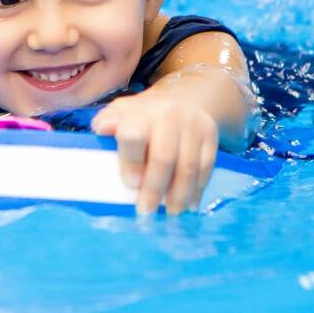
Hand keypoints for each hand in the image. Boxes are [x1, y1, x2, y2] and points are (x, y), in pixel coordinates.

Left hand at [91, 94, 218, 215]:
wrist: (185, 101)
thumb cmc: (144, 116)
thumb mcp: (121, 113)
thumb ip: (107, 122)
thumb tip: (102, 130)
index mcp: (142, 111)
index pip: (134, 135)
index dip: (131, 162)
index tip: (130, 184)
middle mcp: (170, 115)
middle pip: (164, 156)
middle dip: (154, 188)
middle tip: (146, 210)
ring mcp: (194, 125)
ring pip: (188, 166)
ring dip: (178, 195)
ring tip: (170, 212)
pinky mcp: (212, 136)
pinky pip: (207, 167)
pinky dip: (197, 190)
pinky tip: (189, 204)